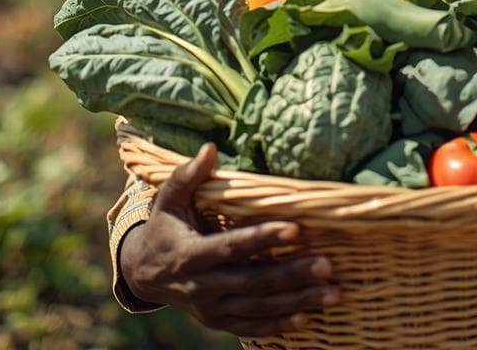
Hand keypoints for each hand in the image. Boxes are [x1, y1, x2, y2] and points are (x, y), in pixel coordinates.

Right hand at [118, 143, 340, 335]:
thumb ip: (187, 176)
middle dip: (290, 275)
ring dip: (296, 302)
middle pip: (251, 282)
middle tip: (326, 265)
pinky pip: (251, 328)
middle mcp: (201, 286)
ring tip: (332, 292)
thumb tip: (209, 148)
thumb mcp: (169, 200)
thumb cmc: (165, 228)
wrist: (144, 274)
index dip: (262, 240)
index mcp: (190, 255)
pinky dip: (278, 326)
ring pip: (258, 308)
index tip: (295, 229)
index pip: (230, 248)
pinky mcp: (219, 321)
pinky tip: (307, 319)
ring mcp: (211, 308)